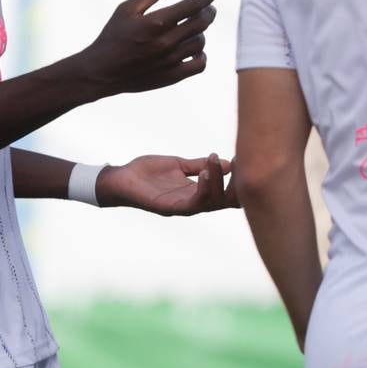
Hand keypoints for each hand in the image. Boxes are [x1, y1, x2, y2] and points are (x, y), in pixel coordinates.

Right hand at [63, 0, 217, 100]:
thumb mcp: (126, 9)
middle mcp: (166, 41)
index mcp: (156, 22)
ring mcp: (170, 60)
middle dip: (209, 12)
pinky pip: (199, 65)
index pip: (194, 5)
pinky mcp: (171, 76)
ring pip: (201, 42)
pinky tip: (193, 50)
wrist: (101, 72)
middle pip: (202, 22)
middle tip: (207, 9)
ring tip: (193, 29)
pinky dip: (201, 55)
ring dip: (201, 32)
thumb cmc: (113, 37)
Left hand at [99, 153, 234, 215]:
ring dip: (218, 182)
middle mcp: (193, 202)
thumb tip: (227, 163)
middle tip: (243, 165)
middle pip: (227, 202)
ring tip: (220, 163)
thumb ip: (200, 165)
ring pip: (211, 202)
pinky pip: (192, 203)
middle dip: (238, 185)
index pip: (227, 192)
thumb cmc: (146, 172)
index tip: (246, 159)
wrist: (120, 178)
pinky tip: (204, 173)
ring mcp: (181, 207)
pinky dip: (202, 188)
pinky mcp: (168, 208)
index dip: (240, 179)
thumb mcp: (178, 165)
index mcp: (196, 192)